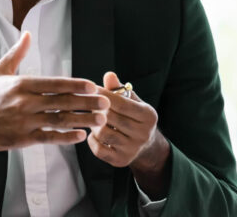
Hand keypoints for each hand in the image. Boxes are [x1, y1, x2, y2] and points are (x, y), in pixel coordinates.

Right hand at [0, 32, 109, 166]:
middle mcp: (24, 103)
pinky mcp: (23, 139)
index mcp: (21, 84)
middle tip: (105, 103)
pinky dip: (65, 137)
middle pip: (61, 102)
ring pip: (59, 120)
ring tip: (100, 120)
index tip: (91, 85)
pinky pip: (49, 138)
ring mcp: (24, 122)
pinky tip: (80, 135)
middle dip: (86, 102)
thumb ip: (16, 53)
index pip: (53, 84)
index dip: (74, 85)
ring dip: (82, 120)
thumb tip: (27, 33)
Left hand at [87, 72, 170, 198]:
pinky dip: (92, 140)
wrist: (146, 146)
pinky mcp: (121, 161)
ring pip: (103, 133)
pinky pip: (99, 150)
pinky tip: (95, 133)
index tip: (90, 88)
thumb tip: (109, 75)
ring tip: (93, 119)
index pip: (121, 103)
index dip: (103, 94)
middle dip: (96, 109)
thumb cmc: (135, 117)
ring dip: (94, 124)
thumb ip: (120, 89)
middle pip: (110, 117)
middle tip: (88, 103)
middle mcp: (143, 134)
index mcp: (148, 116)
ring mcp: (132, 149)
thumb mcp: (133, 101)